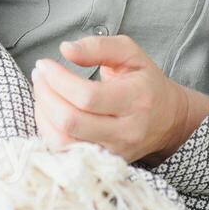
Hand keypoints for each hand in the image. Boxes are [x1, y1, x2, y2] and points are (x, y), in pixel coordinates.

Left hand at [30, 34, 208, 166]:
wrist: (169, 119)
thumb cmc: (146, 81)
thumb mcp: (130, 52)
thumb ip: (98, 46)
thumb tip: (65, 50)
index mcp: (136, 99)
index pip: (88, 96)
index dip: (58, 80)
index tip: (44, 64)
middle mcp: (127, 131)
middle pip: (71, 121)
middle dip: (45, 95)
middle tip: (39, 75)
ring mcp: (114, 152)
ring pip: (64, 142)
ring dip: (43, 114)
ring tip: (41, 91)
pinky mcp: (103, 163)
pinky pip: (65, 152)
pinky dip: (49, 131)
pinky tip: (48, 111)